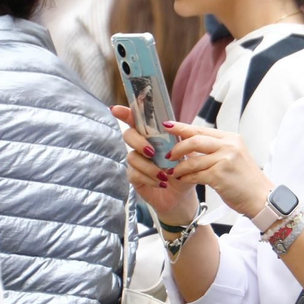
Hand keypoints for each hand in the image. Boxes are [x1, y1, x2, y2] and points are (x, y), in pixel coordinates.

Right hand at [110, 105, 198, 223]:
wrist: (182, 195)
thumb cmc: (184, 170)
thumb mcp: (187, 152)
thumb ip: (179, 137)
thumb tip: (169, 125)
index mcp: (153, 136)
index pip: (137, 120)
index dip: (125, 113)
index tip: (116, 109)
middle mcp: (141, 146)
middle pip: (128, 135)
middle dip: (138, 142)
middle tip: (152, 152)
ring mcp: (136, 162)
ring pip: (132, 157)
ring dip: (149, 166)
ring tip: (165, 175)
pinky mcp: (134, 177)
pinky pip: (135, 174)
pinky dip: (150, 178)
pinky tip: (162, 183)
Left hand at [162, 121, 272, 219]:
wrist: (261, 197)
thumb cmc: (246, 180)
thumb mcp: (234, 157)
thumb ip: (216, 149)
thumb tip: (190, 145)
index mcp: (231, 138)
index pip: (201, 129)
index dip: (182, 128)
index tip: (168, 125)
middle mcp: (229, 146)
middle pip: (194, 140)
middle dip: (177, 147)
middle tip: (168, 155)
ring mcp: (224, 160)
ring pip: (192, 160)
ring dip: (179, 167)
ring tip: (173, 172)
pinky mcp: (219, 175)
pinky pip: (195, 175)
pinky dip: (186, 177)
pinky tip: (182, 179)